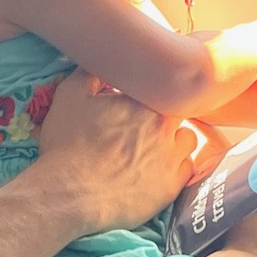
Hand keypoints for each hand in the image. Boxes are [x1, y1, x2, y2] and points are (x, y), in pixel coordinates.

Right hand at [35, 68, 196, 234]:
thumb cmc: (67, 145)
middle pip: (179, 112)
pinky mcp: (171, 186)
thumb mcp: (70, 96)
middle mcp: (164, 127)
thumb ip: (90, 73)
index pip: (162, 88)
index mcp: (144, 101)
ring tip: (156, 147)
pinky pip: (188, 168)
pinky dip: (177, 166)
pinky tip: (160, 168)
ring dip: (176, 139)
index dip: (152, 94)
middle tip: (144, 125)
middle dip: (165, 115)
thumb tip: (102, 64)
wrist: (69, 192)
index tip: (139, 104)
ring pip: (188, 139)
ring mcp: (171, 158)